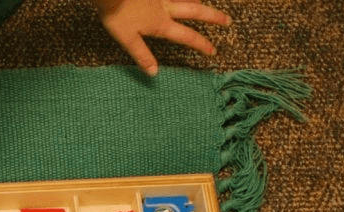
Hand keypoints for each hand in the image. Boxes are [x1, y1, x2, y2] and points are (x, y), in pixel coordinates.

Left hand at [91, 0, 231, 75]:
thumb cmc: (116, 15)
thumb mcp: (127, 39)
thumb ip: (142, 55)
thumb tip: (154, 73)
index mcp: (160, 24)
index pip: (186, 36)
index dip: (201, 44)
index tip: (213, 51)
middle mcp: (165, 8)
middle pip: (195, 11)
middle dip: (212, 17)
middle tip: (227, 21)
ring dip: (197, 2)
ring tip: (204, 4)